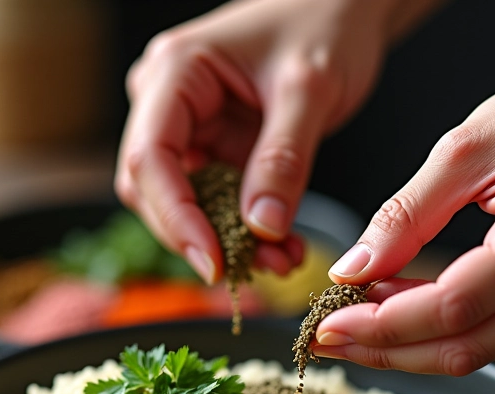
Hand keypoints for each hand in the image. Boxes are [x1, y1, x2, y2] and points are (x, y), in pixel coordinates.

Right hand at [115, 0, 396, 282]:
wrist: (345, 10)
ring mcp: (190, 131)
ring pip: (186, 207)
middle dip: (202, 237)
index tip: (215, 262)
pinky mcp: (215, 153)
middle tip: (254, 267)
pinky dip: (245, 233)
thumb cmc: (325, 21)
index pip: (149, 158)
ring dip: (227, 243)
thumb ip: (284, 159)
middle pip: (155, 191)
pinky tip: (281, 246)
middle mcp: (169, 104)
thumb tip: (262, 229)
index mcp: (175, 72)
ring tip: (281, 259)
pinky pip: (218, 205)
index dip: (175, 218)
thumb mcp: (310, 88)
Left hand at [317, 40, 494, 374]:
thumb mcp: (467, 149)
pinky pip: (492, 335)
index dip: (383, 325)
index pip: (452, 308)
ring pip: (477, 352)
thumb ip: (405, 214)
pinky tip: (399, 305)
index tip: (329, 325)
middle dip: (385, 350)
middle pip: (463, 349)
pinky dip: (438, 331)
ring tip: (356, 318)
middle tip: (330, 338)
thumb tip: (352, 268)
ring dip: (408, 345)